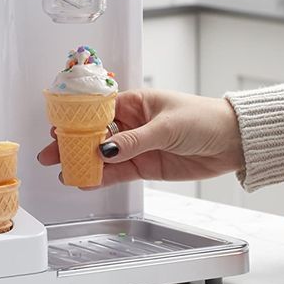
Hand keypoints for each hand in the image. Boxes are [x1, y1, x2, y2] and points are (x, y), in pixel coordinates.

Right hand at [36, 89, 244, 188]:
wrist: (233, 142)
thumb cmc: (206, 119)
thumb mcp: (167, 127)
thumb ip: (135, 141)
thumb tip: (105, 150)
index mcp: (136, 102)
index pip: (98, 110)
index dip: (76, 119)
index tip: (57, 127)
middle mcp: (133, 123)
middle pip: (95, 134)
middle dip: (72, 143)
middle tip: (50, 154)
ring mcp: (139, 146)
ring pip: (104, 155)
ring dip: (84, 163)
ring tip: (63, 171)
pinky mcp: (147, 166)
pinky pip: (119, 172)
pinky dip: (102, 177)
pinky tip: (86, 181)